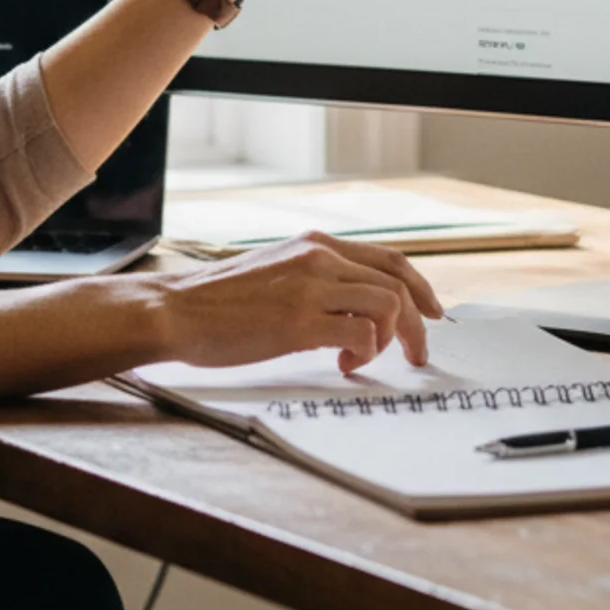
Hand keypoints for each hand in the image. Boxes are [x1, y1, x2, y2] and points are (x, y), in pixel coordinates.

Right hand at [152, 232, 444, 373]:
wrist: (177, 310)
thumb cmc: (220, 301)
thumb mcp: (278, 270)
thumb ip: (316, 277)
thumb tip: (355, 304)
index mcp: (315, 244)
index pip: (389, 259)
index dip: (420, 288)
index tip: (432, 314)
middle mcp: (319, 257)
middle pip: (398, 283)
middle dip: (419, 323)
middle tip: (418, 354)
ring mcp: (311, 288)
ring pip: (386, 306)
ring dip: (387, 341)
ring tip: (360, 359)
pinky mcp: (299, 321)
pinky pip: (361, 335)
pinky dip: (363, 354)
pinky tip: (341, 364)